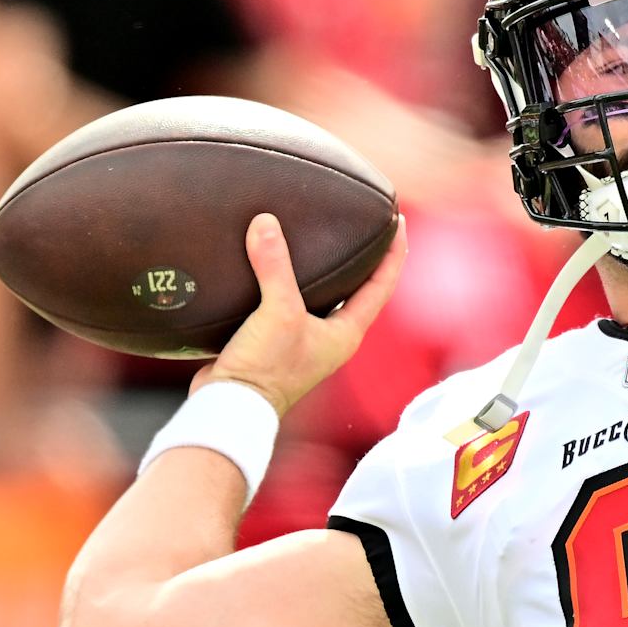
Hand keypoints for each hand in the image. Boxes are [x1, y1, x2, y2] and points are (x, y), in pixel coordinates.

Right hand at [192, 213, 407, 416]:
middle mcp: (332, 337)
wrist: (228, 405)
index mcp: (347, 333)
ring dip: (326, 268)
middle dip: (365, 257)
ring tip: (324, 235)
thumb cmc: (265, 368)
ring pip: (323, 295)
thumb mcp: (277, 312)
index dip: (394, 253)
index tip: (398, 222)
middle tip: (368, 224)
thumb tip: (266, 223)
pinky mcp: (276, 339)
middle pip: (358, 289)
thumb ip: (275, 267)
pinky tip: (277, 261)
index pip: (382, 285)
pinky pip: (290, 300)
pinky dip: (289, 279)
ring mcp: (305, 340)